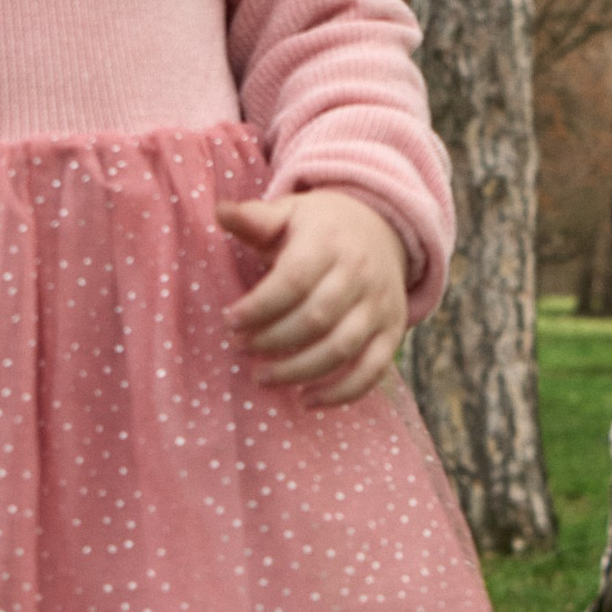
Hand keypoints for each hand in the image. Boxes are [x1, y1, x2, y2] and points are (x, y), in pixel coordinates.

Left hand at [218, 189, 409, 405]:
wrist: (382, 228)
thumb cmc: (319, 227)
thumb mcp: (289, 213)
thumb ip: (254, 218)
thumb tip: (219, 211)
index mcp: (328, 243)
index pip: (293, 281)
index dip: (258, 307)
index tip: (229, 322)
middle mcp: (359, 274)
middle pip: (315, 319)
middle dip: (272, 341)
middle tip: (242, 347)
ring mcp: (379, 305)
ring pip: (341, 348)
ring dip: (297, 371)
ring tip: (261, 377)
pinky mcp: (392, 330)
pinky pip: (372, 370)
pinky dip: (341, 393)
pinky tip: (307, 400)